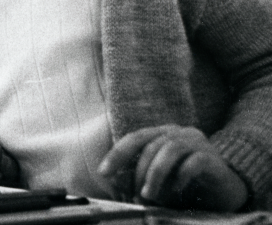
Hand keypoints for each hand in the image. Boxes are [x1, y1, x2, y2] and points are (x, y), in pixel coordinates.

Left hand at [98, 125, 247, 210]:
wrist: (226, 191)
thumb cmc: (187, 185)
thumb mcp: (158, 181)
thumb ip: (139, 178)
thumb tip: (115, 181)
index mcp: (162, 134)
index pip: (134, 138)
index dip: (117, 154)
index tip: (103, 173)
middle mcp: (179, 133)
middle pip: (150, 144)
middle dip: (137, 172)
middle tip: (136, 195)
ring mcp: (198, 143)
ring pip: (169, 149)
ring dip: (155, 174)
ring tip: (150, 195)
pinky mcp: (214, 159)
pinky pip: (194, 163)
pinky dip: (180, 177)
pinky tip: (176, 191)